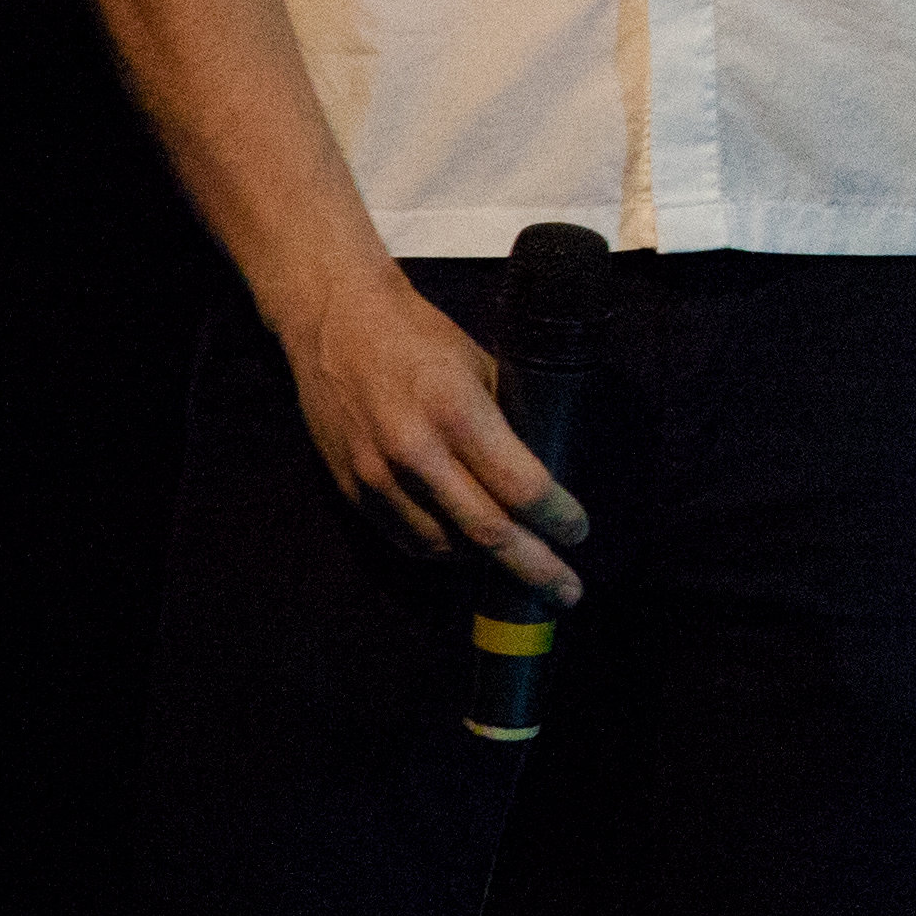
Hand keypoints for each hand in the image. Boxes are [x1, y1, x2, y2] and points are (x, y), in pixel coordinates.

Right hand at [272, 260, 588, 605]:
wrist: (335, 323)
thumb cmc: (421, 336)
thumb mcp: (481, 365)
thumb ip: (509, 421)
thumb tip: (547, 469)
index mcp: (457, 411)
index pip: (520, 486)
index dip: (557, 518)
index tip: (580, 533)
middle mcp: (416, 451)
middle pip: (487, 531)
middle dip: (535, 567)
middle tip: (568, 592)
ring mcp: (378, 476)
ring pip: (445, 546)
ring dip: (489, 565)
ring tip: (524, 570)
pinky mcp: (352, 491)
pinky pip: (407, 540)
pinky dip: (445, 553)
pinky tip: (471, 553)